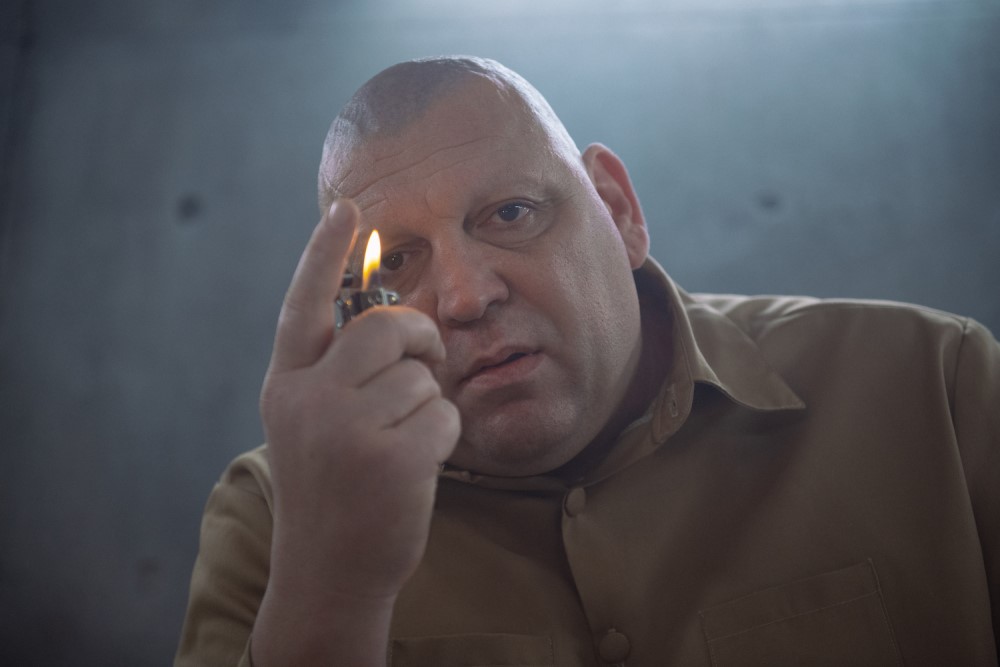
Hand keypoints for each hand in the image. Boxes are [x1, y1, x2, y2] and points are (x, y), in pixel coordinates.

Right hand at [253, 200, 459, 664]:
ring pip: (422, 374)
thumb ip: (334, 372)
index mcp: (286, 385)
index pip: (304, 305)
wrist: (329, 570)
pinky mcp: (390, 459)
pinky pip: (444, 413)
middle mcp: (309, 399)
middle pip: (384, 327)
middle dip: (417, 337)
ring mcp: (346, 430)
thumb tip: (393, 320)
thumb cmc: (331, 489)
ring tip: (401, 442)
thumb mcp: (310, 424)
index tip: (347, 206)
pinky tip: (416, 466)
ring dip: (427, 402)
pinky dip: (443, 435)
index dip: (325, 253)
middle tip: (424, 363)